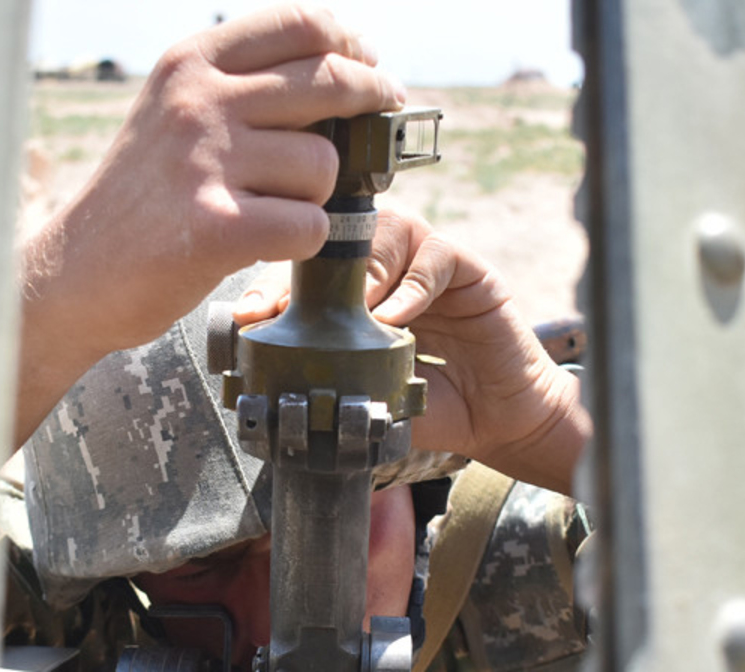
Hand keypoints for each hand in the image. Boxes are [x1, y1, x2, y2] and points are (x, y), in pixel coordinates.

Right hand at [14, 5, 405, 445]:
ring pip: (323, 163)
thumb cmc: (142, 198)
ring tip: (273, 208)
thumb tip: (343, 72)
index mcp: (190, 65)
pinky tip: (266, 243)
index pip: (298, 23)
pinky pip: (311, 225)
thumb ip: (240, 86)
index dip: (349, 43)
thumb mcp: (172, 113)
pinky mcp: (218, 229)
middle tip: (384, 113)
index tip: (367, 62)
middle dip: (372, 99)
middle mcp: (197, 103)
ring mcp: (207, 163)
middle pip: (330, 82)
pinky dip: (303, 241)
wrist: (75, 274)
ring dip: (316, 193)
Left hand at [233, 209, 589, 493]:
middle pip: (341, 236)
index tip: (246, 315)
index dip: (273, 285)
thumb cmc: (431, 404)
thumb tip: (271, 387)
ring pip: (388, 230)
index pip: (306, 271)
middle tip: (289, 307)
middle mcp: (389, 267)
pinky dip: (412, 285)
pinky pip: (435, 256)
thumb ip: (333, 380)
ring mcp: (427, 262)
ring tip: (354, 313)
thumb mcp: (370, 394)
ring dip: (364, 270)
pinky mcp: (468, 268)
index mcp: (356, 294)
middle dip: (309, 269)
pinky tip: (398, 320)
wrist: (497, 421)